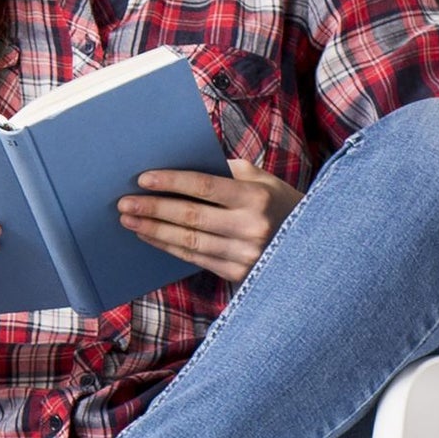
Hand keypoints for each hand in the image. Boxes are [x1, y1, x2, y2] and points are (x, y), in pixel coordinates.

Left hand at [116, 158, 303, 285]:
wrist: (313, 245)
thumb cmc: (279, 203)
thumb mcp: (262, 180)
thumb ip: (226, 171)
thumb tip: (180, 162)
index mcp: (256, 197)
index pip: (204, 187)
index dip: (171, 182)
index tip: (143, 179)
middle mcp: (251, 227)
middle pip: (191, 216)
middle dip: (154, 209)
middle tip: (124, 202)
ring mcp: (245, 255)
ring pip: (189, 242)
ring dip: (154, 230)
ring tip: (129, 220)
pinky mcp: (239, 275)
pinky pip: (195, 259)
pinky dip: (168, 247)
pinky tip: (149, 236)